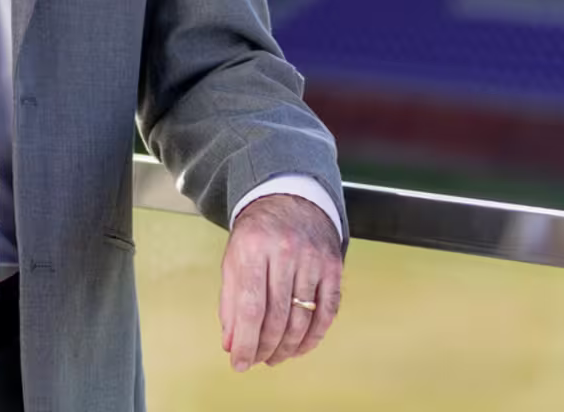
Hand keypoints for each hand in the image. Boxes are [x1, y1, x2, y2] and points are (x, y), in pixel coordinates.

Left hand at [219, 193, 344, 371]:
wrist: (290, 199)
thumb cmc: (257, 234)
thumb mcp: (234, 259)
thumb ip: (230, 302)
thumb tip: (231, 344)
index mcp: (254, 248)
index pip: (250, 306)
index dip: (246, 342)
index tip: (239, 364)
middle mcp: (285, 251)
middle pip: (277, 316)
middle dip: (266, 348)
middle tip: (258, 361)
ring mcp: (313, 258)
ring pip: (303, 318)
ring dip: (288, 347)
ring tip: (275, 357)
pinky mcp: (333, 266)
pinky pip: (328, 311)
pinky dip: (314, 336)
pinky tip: (300, 347)